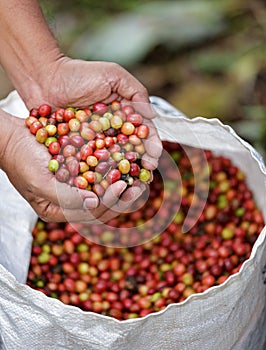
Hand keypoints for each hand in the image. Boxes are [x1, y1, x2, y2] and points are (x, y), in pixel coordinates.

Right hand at [0, 113, 145, 222]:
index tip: (124, 185)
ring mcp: (76, 188)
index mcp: (59, 211)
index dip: (111, 202)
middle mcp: (70, 202)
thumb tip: (93, 203)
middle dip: (124, 198)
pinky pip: (102, 177)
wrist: (12, 137)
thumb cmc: (21, 160)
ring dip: (125, 187)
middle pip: (103, 207)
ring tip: (142, 178)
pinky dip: (116, 173)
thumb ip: (65, 196)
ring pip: (106, 193)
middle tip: (142, 186)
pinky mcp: (80, 172)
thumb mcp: (39, 181)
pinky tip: (128, 166)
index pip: (92, 214)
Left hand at [23, 58, 161, 221]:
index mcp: (124, 116)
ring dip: (123, 174)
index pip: (142, 133)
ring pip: (113, 161)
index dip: (150, 145)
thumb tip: (152, 115)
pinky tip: (106, 184)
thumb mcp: (113, 75)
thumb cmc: (79, 74)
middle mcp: (112, 132)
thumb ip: (136, 91)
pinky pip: (91, 164)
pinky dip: (99, 175)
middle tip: (146, 176)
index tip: (154, 155)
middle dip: (140, 164)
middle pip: (131, 151)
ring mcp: (95, 143)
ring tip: (130, 185)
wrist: (45, 80)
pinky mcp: (79, 151)